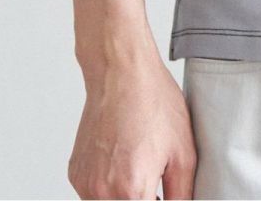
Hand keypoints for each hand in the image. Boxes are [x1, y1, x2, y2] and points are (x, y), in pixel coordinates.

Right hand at [67, 52, 196, 198]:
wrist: (121, 72)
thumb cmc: (153, 103)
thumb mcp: (184, 152)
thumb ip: (181, 195)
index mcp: (132, 191)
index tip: (162, 193)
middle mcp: (102, 193)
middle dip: (142, 200)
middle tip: (154, 184)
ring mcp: (85, 184)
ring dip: (124, 198)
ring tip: (140, 169)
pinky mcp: (76, 173)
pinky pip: (93, 194)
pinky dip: (109, 188)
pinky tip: (123, 161)